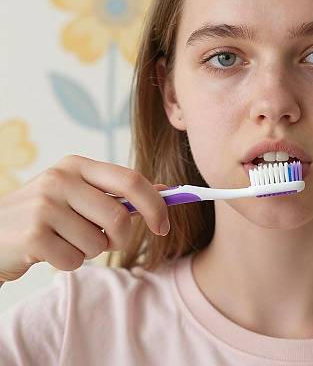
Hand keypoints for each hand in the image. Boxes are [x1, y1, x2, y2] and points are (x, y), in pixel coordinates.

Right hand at [0, 155, 169, 282]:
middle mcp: (61, 179)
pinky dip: (69, 262)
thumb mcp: (78, 193)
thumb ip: (118, 192)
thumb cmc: (45, 214)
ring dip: (89, 251)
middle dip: (120, 238)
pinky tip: (49, 251)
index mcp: (77, 165)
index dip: (154, 204)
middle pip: (118, 217)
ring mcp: (45, 206)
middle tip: (106, 241)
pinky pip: (75, 260)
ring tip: (65, 240)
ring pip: (98, 243)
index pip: (131, 180)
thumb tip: (165, 191)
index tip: (163, 226)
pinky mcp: (32, 235)